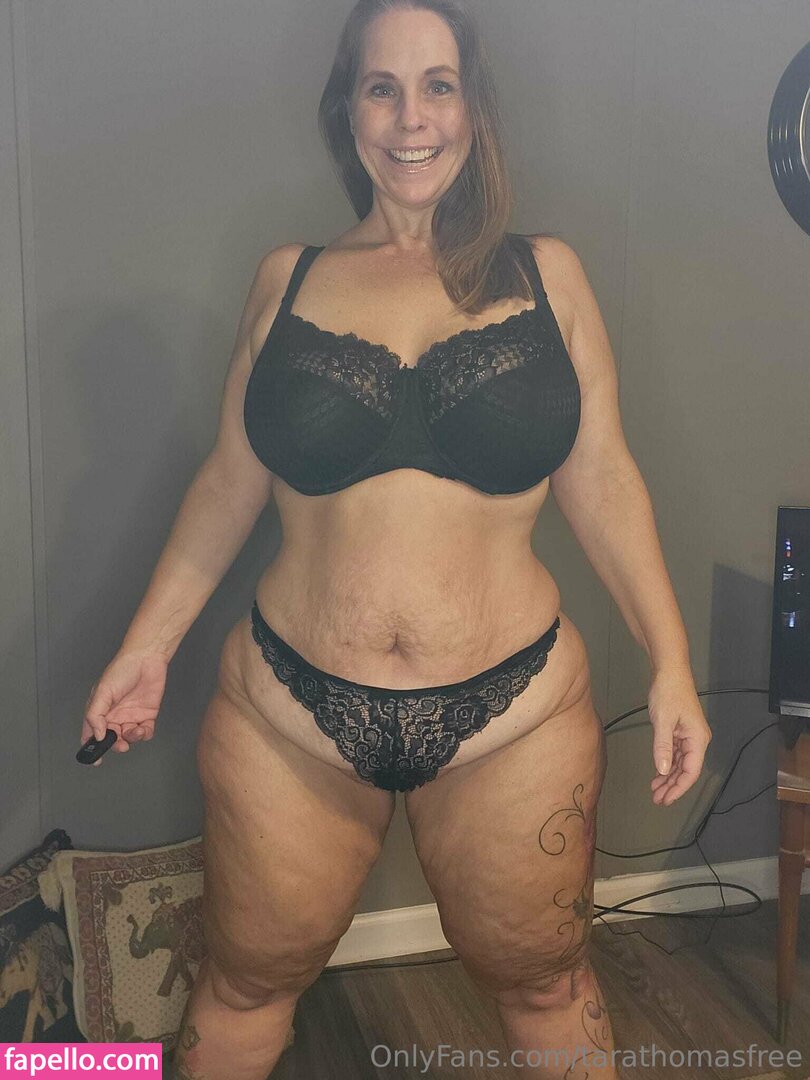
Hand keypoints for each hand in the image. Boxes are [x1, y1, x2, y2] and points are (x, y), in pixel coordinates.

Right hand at [80, 650, 168, 766]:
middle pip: (112, 739)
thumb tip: (97, 736)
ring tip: (135, 730)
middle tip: (120, 745)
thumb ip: (96, 715)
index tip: (95, 760)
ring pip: (129, 737)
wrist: (146, 658)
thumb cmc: (121, 670)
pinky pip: (145, 732)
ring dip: (131, 739)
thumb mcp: (102, 692)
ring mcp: (131, 715)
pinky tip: (144, 728)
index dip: (91, 748)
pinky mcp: (147, 714)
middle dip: (116, 745)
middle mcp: (114, 715)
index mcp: (100, 711)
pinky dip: (145, 734)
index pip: (91, 733)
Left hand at [648, 669, 711, 804]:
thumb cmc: (669, 692)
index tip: (667, 799)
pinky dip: (667, 765)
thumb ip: (663, 747)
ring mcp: (689, 736)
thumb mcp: (663, 721)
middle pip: (686, 770)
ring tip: (655, 790)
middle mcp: (697, 740)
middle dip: (672, 786)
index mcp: (698, 739)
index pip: (691, 771)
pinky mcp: (681, 732)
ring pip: (680, 764)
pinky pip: (675, 754)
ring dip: (668, 777)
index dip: (679, 788)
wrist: (669, 672)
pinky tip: (658, 774)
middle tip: (658, 799)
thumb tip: (662, 770)